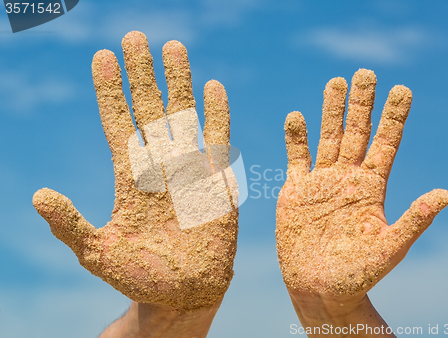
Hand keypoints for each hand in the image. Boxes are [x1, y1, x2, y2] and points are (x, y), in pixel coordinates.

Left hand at [33, 31, 237, 311]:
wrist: (184, 293)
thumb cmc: (139, 277)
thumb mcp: (96, 253)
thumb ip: (70, 224)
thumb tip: (37, 195)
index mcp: (129, 178)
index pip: (118, 124)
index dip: (110, 91)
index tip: (102, 58)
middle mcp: (158, 166)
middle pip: (149, 110)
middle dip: (141, 74)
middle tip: (135, 37)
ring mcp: (189, 170)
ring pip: (183, 116)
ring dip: (178, 82)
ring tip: (173, 47)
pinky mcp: (217, 182)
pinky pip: (218, 140)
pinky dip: (217, 114)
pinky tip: (213, 86)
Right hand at [276, 69, 447, 301]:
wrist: (318, 289)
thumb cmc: (358, 275)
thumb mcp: (390, 247)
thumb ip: (414, 220)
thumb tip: (447, 194)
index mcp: (373, 188)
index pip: (385, 144)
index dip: (394, 117)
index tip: (402, 90)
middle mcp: (348, 178)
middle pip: (356, 133)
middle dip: (362, 103)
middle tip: (367, 72)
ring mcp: (321, 182)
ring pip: (327, 138)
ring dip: (330, 111)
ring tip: (336, 83)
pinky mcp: (296, 190)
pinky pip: (296, 158)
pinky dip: (295, 138)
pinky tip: (296, 116)